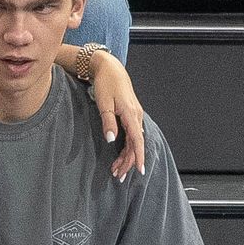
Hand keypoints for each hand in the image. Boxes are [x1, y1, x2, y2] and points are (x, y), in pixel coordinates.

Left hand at [89, 50, 145, 181]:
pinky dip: (127, 147)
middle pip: (135, 145)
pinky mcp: (130, 115)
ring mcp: (134, 116)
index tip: (139, 170)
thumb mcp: (104, 103)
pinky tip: (122, 157)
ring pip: (133, 141)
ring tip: (118, 170)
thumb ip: (108, 122)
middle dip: (128, 162)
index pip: (137, 140)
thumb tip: (111, 140)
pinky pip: (132, 135)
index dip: (138, 156)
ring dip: (126, 157)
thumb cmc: (106, 84)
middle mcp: (136, 116)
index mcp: (131, 114)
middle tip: (119, 176)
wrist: (109, 68)